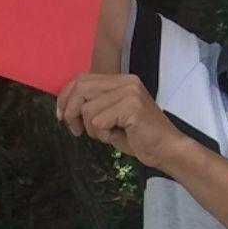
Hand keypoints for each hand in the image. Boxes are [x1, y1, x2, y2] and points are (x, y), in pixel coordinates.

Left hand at [55, 72, 187, 170]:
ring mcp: (129, 92)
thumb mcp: (111, 116)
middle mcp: (125, 81)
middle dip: (70, 112)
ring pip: (87, 108)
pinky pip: (98, 121)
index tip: (61, 115)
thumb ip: (94, 105)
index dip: (65, 96)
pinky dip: (102, 135)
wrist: (166, 149)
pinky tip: (116, 137)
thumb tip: (65, 107)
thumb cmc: (138, 137)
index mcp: (121, 81)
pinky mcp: (131, 106)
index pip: (81, 78)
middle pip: (80, 88)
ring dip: (91, 128)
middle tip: (77, 130)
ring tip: (107, 134)